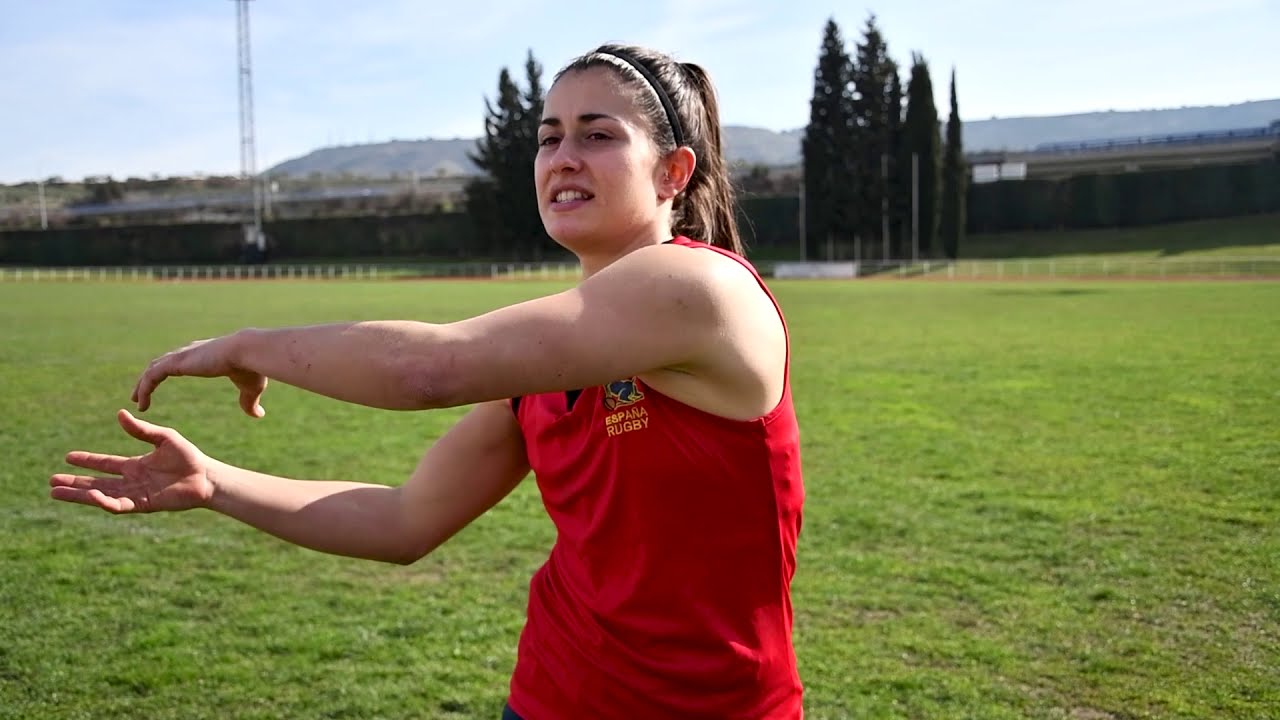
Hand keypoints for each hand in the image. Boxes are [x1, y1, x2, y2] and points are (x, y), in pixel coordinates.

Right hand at [50, 410, 215, 513]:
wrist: (206, 476)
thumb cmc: (188, 457)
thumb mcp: (163, 437)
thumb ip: (141, 430)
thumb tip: (120, 413)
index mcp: (135, 465)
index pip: (104, 464)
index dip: (86, 461)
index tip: (67, 457)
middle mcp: (132, 481)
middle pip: (96, 483)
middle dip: (74, 483)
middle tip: (51, 482)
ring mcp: (135, 494)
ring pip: (101, 496)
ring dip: (80, 495)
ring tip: (56, 492)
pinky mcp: (143, 504)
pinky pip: (119, 505)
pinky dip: (104, 501)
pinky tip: (91, 496)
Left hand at [132, 332, 267, 416]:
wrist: (248, 354)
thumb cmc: (251, 368)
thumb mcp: (250, 389)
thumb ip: (249, 402)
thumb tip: (259, 415)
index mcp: (203, 355)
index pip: (179, 362)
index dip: (168, 373)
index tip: (161, 385)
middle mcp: (189, 352)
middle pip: (160, 364)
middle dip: (149, 379)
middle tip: (140, 394)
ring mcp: (181, 356)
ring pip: (152, 370)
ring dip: (142, 386)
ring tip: (136, 402)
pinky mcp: (176, 363)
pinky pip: (152, 377)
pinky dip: (144, 389)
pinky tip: (142, 404)